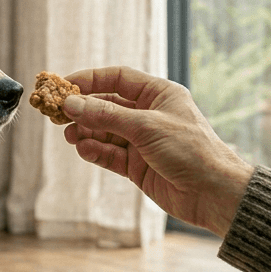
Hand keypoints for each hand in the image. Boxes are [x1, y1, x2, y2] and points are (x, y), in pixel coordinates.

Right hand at [61, 66, 254, 236]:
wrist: (213, 193)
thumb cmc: (191, 150)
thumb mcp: (146, 127)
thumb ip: (106, 115)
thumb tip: (71, 103)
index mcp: (159, 95)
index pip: (117, 78)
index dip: (90, 79)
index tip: (64, 85)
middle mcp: (149, 115)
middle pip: (107, 105)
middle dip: (83, 109)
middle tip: (57, 114)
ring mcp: (142, 141)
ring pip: (104, 131)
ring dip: (85, 131)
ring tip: (68, 135)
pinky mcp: (137, 166)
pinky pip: (109, 154)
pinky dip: (95, 150)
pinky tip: (83, 148)